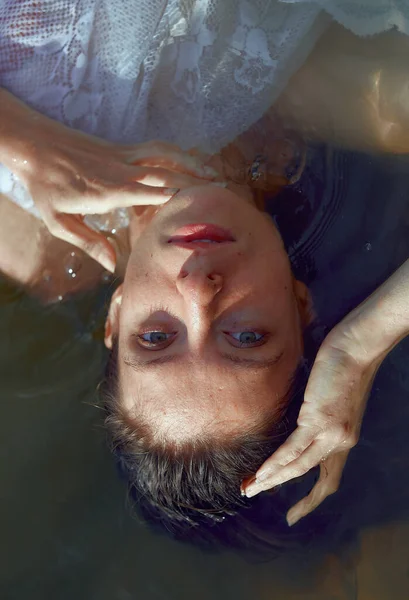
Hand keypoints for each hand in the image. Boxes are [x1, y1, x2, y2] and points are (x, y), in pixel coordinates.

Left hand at [15, 116, 216, 270]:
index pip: (147, 192)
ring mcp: (122, 156)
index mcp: (106, 192)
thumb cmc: (45, 186)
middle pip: (163, 173)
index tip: (199, 203)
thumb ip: (88, 242)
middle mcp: (119, 171)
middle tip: (221, 190)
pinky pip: (155, 147)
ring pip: (164, 155)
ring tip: (214, 171)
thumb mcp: (59, 221)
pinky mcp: (121, 148)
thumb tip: (113, 265)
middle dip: (194, 181)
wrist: (33, 145)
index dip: (174, 195)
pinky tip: (189, 157)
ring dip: (191, 161)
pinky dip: (176, 151)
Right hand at [242, 325, 381, 524]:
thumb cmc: (347, 363)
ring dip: (272, 480)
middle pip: (315, 481)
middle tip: (258, 498)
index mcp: (345, 437)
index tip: (295, 512)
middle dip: (290, 498)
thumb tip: (302, 415)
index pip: (330, 477)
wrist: (357, 346)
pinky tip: (261, 473)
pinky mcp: (318, 421)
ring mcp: (330, 433)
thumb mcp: (335, 397)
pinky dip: (275, 464)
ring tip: (250, 489)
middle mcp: (341, 441)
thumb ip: (320, 413)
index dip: (313, 497)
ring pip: (298, 467)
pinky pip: (293, 449)